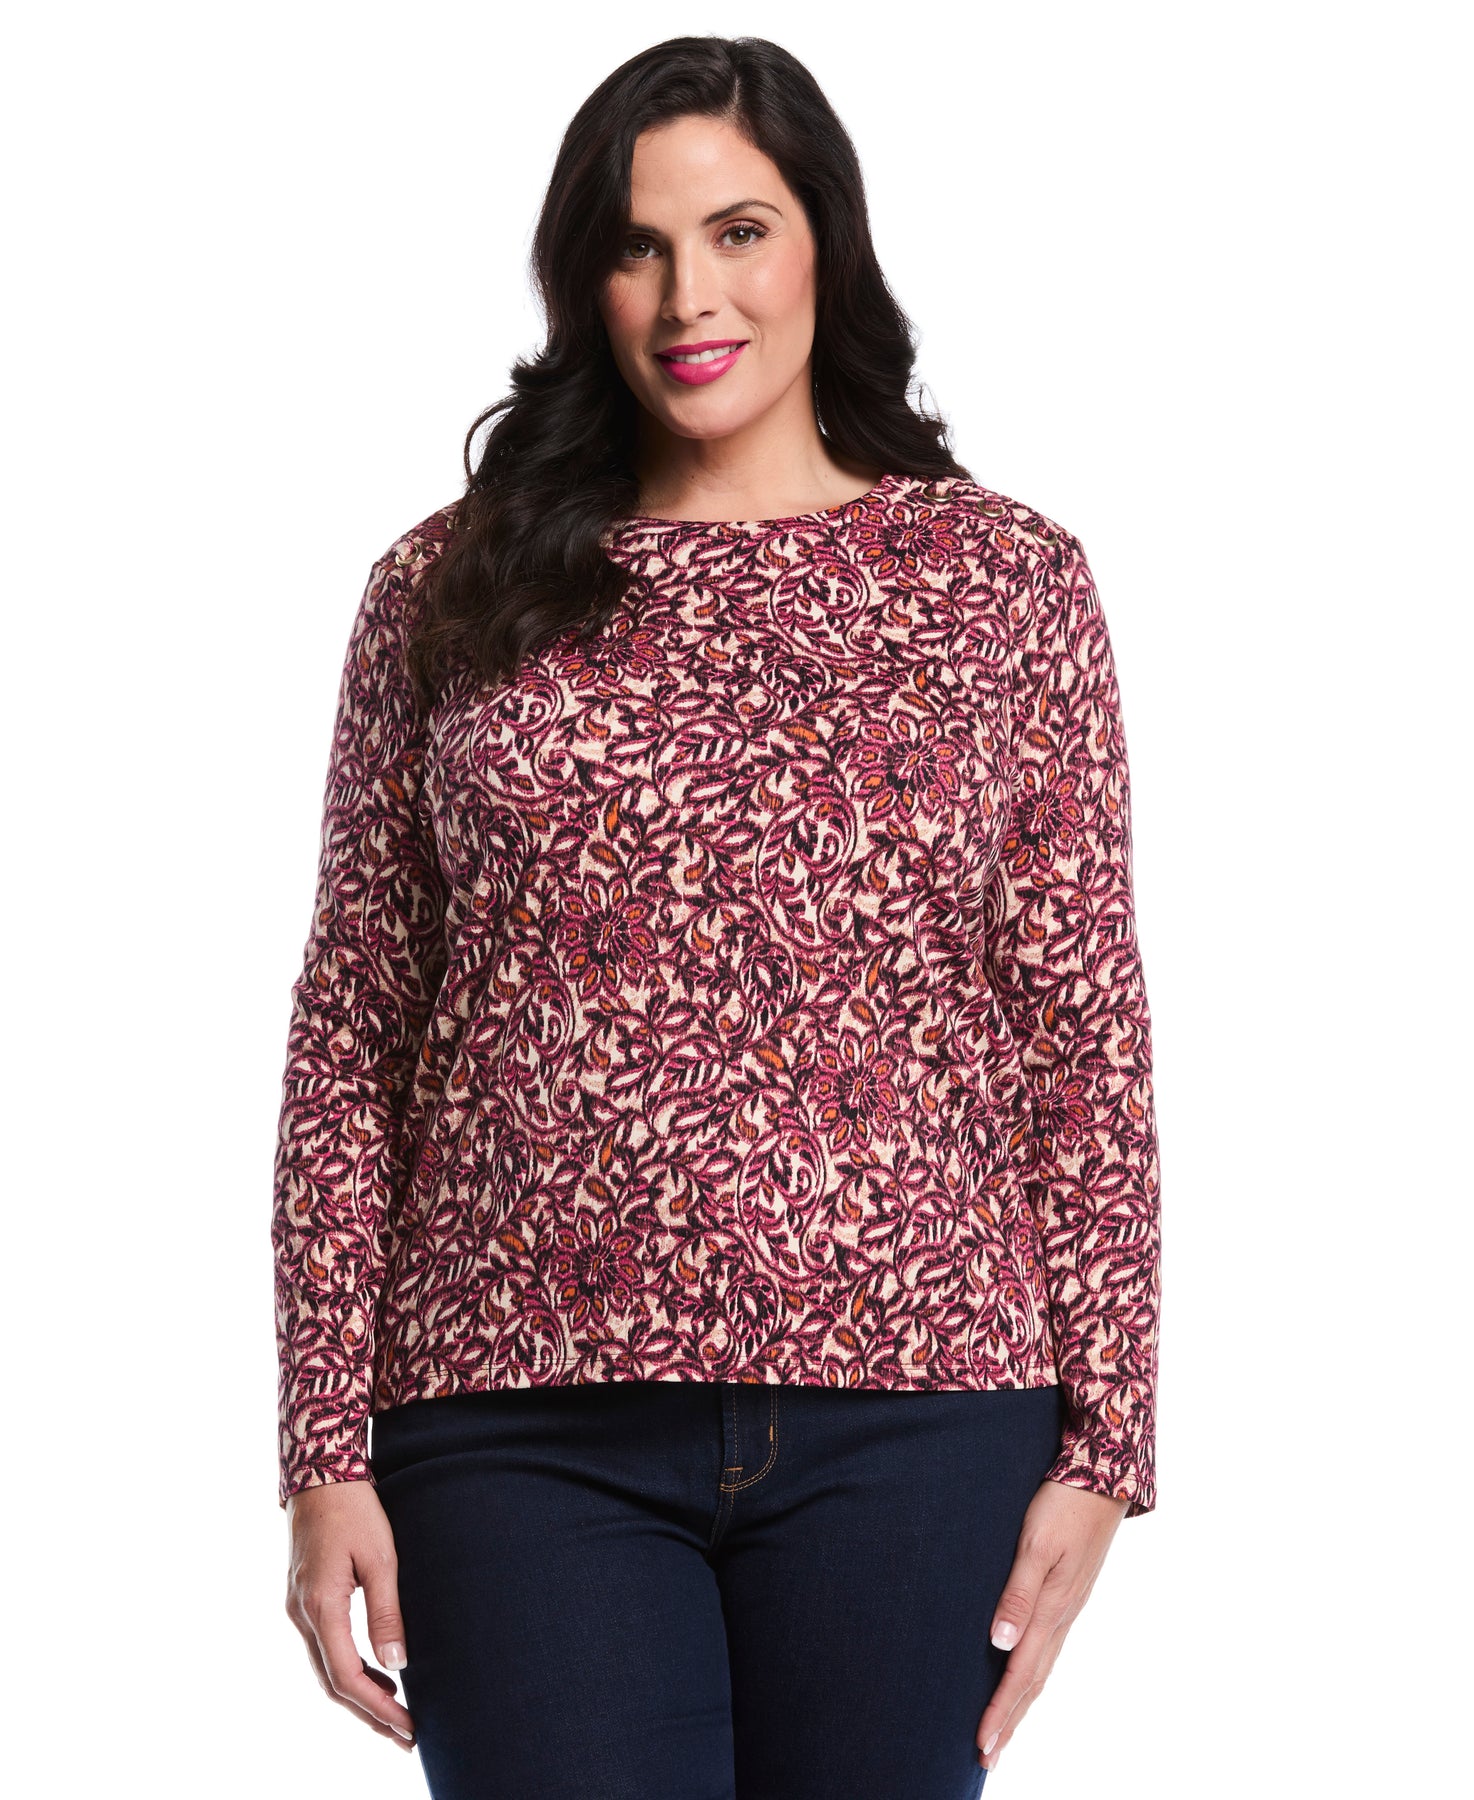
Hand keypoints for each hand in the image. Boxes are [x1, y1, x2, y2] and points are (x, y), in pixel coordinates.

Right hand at [284, 1477, 416, 1751]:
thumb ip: (387, 1611)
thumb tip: (397, 1664)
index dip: (377, 1707)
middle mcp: (302, 1614)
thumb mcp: (380, 1557)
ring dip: (360, 1695)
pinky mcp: (304, 1599)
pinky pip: (325, 1649)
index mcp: (320, 1606)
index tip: (407, 1726)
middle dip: (369, 1713)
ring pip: (327, 1668)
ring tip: (397, 1714)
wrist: (320, 1474)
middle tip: (405, 1737)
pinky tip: (378, 1673)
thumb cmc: (355, 1509)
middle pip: (333, 1683)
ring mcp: (299, 1608)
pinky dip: (350, 1669)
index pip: (346, 1676)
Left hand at [975, 1478, 1128, 1772]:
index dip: (1001, 1710)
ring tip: (1003, 1730)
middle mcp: (1062, 1615)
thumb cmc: (1063, 1505)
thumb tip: (1000, 1644)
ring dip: (1021, 1702)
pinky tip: (1025, 1676)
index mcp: (1052, 1608)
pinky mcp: (1070, 1594)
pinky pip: (1049, 1647)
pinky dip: (1034, 1674)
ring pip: (1042, 1667)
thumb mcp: (1036, 1545)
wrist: (1102, 1476)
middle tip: (987, 1757)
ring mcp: (1068, 1606)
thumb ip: (1018, 1594)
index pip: (1020, 1672)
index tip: (982, 1744)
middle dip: (1010, 1720)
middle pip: (1033, 1681)